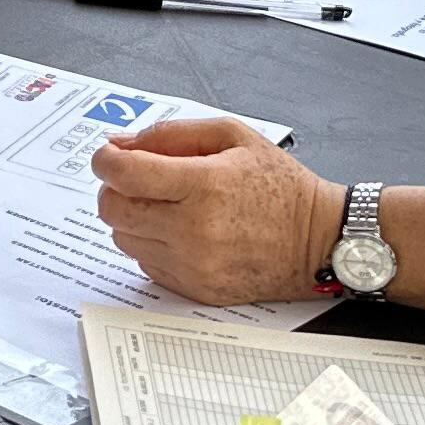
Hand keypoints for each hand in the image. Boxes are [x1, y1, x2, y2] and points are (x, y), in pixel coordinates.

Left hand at [89, 116, 341, 302]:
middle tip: (135, 179)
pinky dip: (152, 245)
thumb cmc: (280, 185)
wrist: (318, 240)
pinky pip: (146, 264)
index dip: (105, 160)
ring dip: (132, 218)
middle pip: (113, 210)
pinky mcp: (196, 289)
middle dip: (114, 189)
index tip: (108, 155)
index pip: (124, 174)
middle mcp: (195, 230)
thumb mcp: (233, 137)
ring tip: (166, 206)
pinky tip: (180, 232)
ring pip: (124, 239)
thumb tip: (121, 144)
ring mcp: (194, 265)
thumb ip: (172, 134)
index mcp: (205, 186)